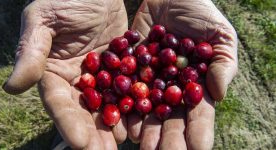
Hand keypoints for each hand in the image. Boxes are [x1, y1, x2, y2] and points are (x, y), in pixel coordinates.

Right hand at [2, 0, 127, 148]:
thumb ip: (30, 52)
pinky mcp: (122, 69)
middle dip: (93, 134)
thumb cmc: (63, 0)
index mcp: (54, 73)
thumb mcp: (42, 20)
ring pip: (108, 106)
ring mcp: (102, 77)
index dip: (67, 123)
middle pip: (84, 112)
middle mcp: (77, 80)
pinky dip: (134, 105)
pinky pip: (128, 89)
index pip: (59, 103)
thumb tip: (12, 87)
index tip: (78, 144)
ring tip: (122, 143)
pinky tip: (141, 121)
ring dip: (114, 126)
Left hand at [127, 0, 237, 148]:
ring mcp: (149, 80)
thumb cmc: (199, 14)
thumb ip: (223, 64)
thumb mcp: (220, 35)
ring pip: (147, 111)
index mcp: (194, 85)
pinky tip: (123, 122)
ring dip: (145, 130)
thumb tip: (217, 94)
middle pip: (170, 119)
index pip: (198, 114)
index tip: (197, 149)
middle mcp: (170, 88)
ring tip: (143, 146)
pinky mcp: (129, 69)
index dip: (198, 132)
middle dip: (168, 139)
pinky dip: (124, 106)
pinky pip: (126, 90)